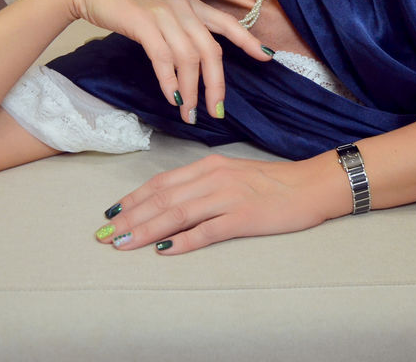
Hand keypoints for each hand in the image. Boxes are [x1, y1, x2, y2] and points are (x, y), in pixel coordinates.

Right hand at [59, 0, 270, 121]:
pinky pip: (163, 58)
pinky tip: (172, 98)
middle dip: (217, 85)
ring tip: (189, 113)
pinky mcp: (143, 23)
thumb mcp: (161, 11)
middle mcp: (184, 7)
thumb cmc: (125, 3)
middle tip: (217, 111)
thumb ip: (181, 28)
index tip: (267, 57)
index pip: (227, 23)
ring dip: (191, 91)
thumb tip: (195, 59)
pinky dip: (170, 81)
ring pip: (189, 59)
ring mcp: (164, 14)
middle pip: (212, 51)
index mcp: (192, 4)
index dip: (248, 41)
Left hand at [94, 153, 350, 252]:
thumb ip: (204, 186)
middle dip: (130, 217)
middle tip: (104, 234)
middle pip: (163, 199)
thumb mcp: (234, 175)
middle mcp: (215, 178)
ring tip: (123, 243)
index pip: (162, 183)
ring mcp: (228, 197)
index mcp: (210, 165)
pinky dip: (183, 241)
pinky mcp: (243, 217)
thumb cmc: (273, 183)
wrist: (311, 185)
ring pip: (177, 214)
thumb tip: (173, 206)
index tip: (110, 213)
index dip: (133, 199)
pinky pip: (207, 231)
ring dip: (146, 229)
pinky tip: (165, 250)